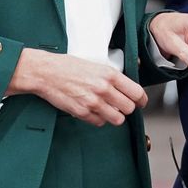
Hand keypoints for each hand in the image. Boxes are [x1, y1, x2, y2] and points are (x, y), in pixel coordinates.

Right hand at [7, 48, 146, 125]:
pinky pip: (99, 122)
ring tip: (109, 110)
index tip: (141, 102)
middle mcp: (103, 89)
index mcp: (109, 75)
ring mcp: (93, 102)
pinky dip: (99, 119)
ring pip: (117, 119)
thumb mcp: (96, 65)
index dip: (141, 100)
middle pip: (129, 108)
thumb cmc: (68, 66)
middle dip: (127, 108)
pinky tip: (94, 111)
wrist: (46, 72)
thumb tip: (126, 88)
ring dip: (115, 116)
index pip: (136, 92)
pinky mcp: (81, 112)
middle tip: (122, 106)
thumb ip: (112, 77)